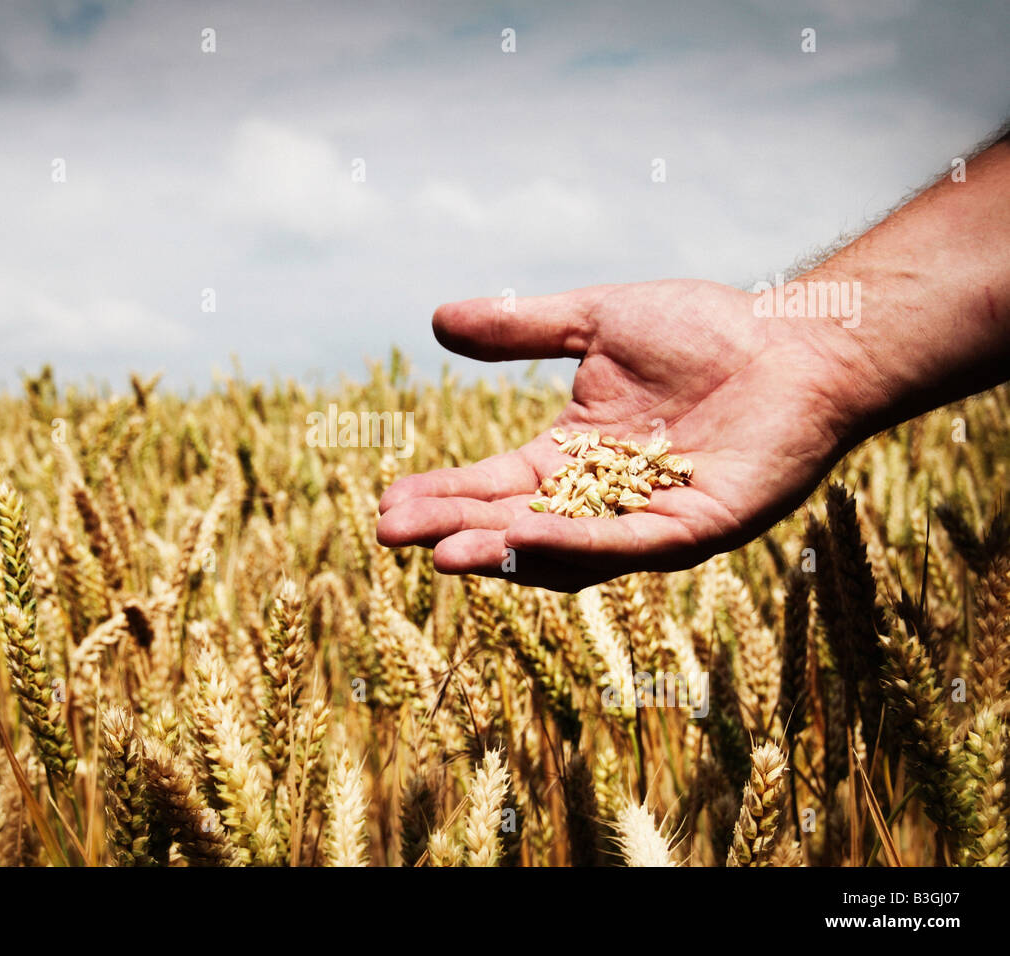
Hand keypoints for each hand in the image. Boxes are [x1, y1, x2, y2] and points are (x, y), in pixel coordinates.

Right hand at [377, 279, 859, 590]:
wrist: (797, 340)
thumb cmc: (704, 329)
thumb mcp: (594, 322)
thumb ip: (521, 328)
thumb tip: (436, 320)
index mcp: (573, 459)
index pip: (493, 487)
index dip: (443, 496)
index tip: (387, 503)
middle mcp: (602, 501)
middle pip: (513, 524)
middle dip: (453, 530)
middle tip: (390, 532)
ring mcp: (646, 521)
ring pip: (562, 550)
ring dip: (503, 552)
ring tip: (444, 550)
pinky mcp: (695, 528)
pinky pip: (626, 544)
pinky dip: (575, 544)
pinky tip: (526, 538)